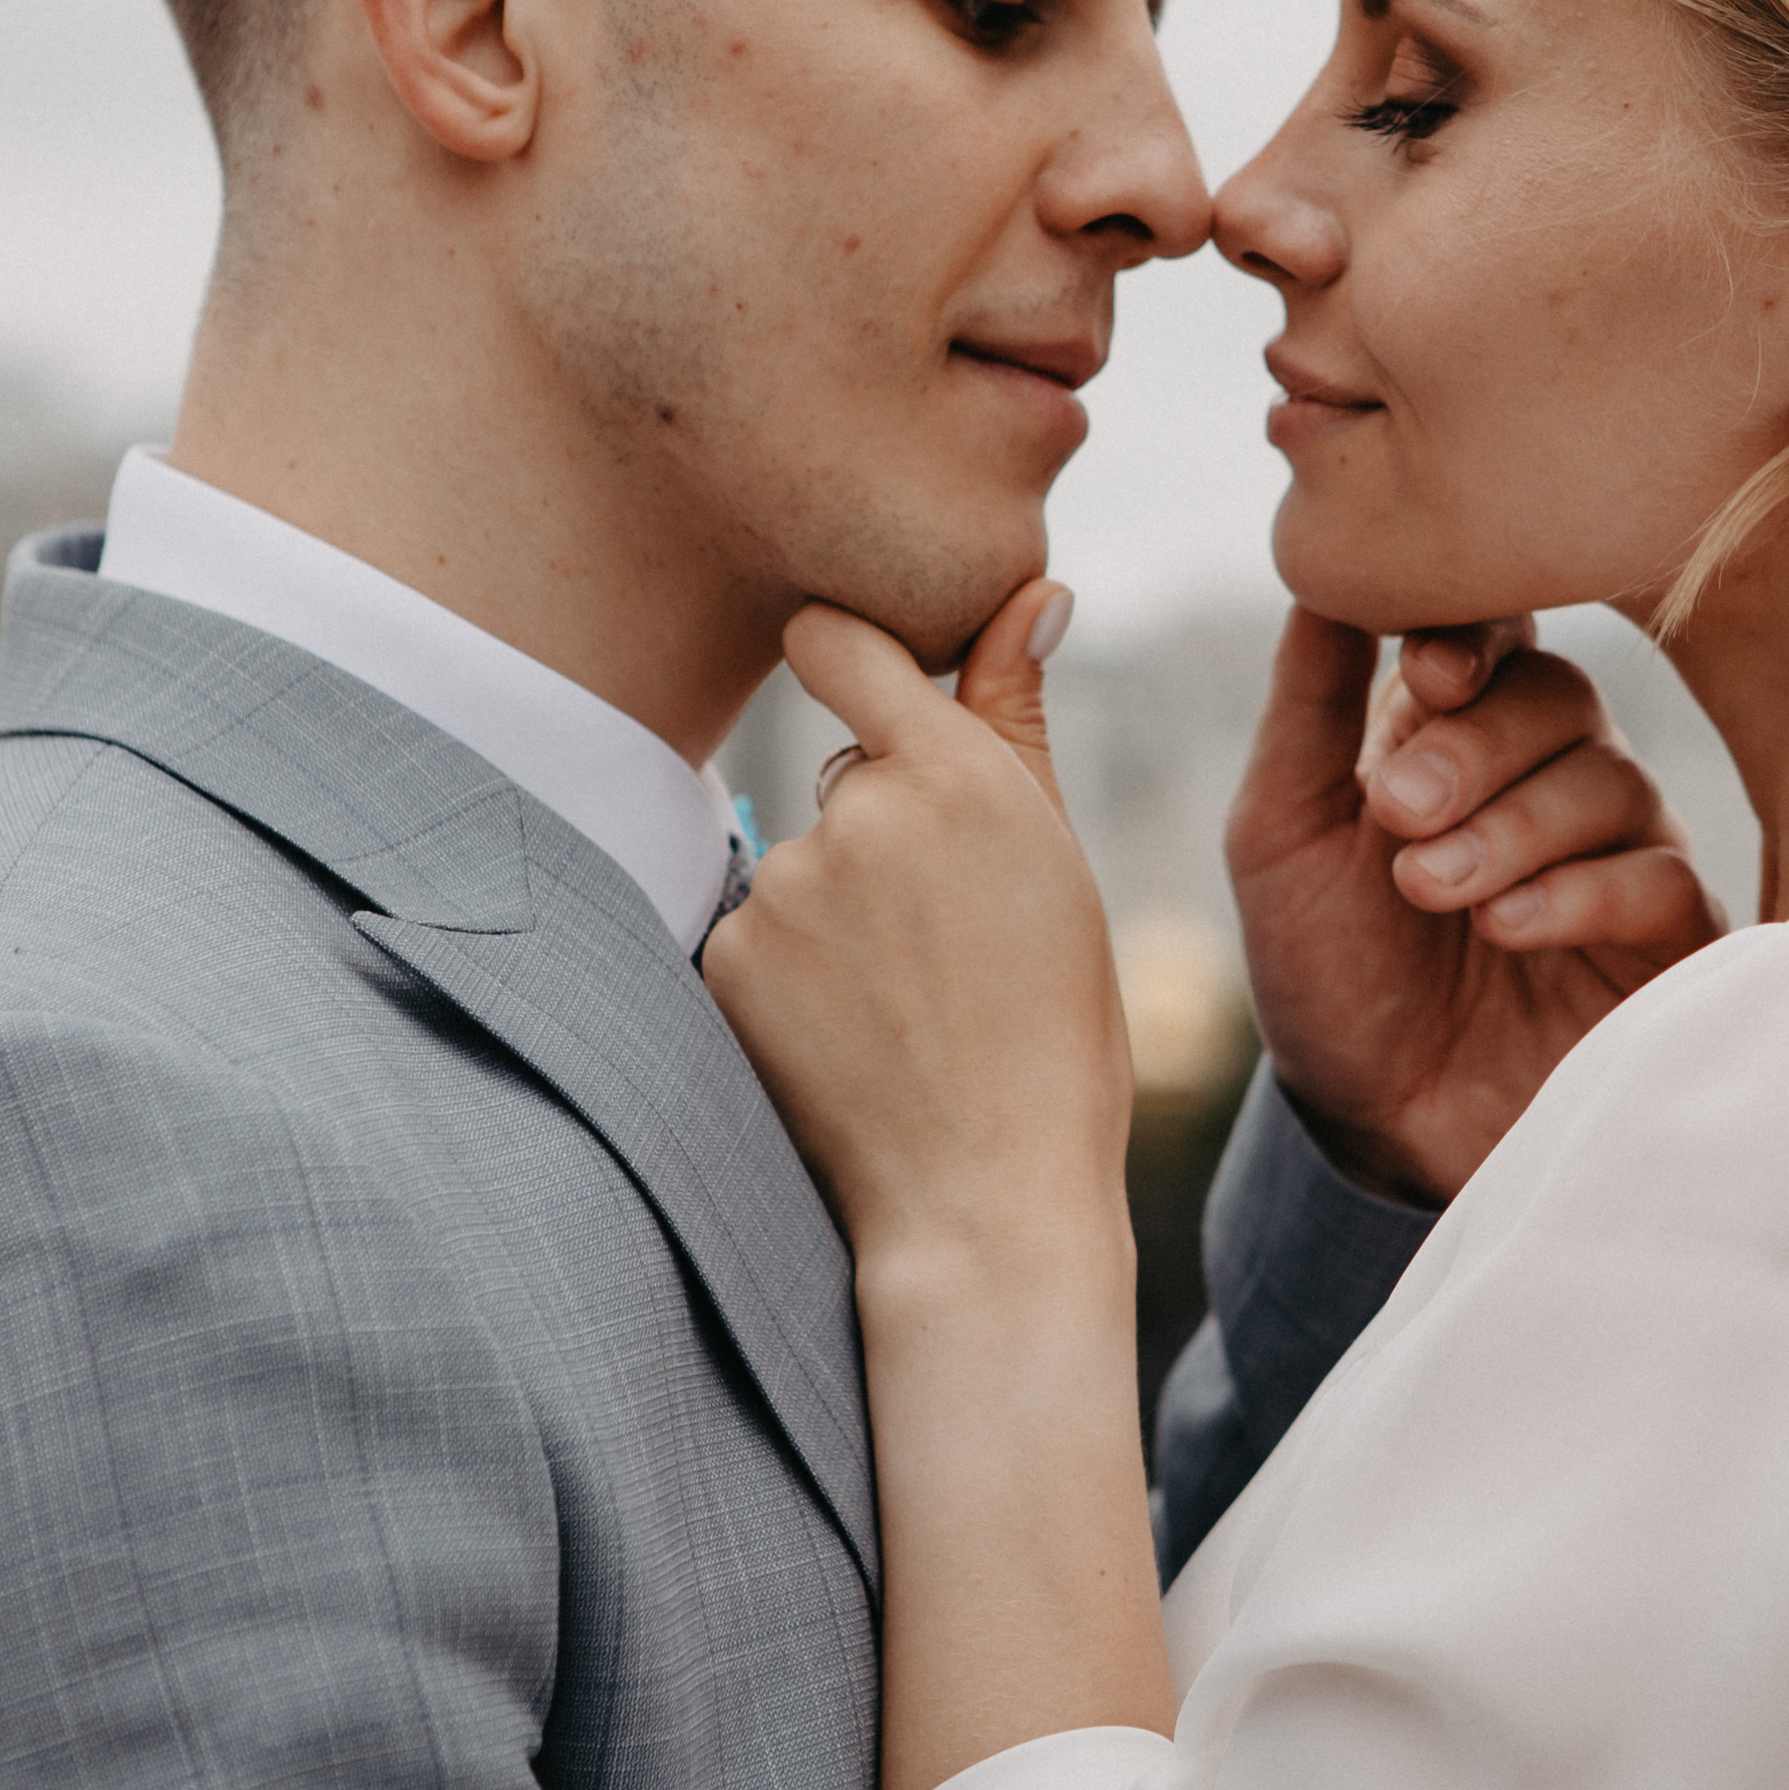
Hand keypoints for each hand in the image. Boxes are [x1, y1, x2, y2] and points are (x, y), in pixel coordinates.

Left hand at [705, 580, 1168, 1789]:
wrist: (983, 1200)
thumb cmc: (1052, 1035)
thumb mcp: (1060, 865)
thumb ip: (1017, 714)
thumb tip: (1036, 589)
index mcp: (963, 777)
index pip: (842, 644)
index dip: (844, 657)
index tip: (852, 673)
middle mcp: (864, 814)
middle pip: (850, 772)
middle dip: (887, 824)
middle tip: (952, 935)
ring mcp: (787, 889)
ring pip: (806, 858)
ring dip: (842, 907)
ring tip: (908, 1002)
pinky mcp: (729, 959)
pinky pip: (755, 931)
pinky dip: (791, 970)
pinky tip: (851, 1035)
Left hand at [1227, 609, 1726, 1204]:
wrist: (1377, 1130)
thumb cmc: (1329, 978)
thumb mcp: (1284, 832)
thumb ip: (1310, 702)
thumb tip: (1323, 565)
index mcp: (1459, 733)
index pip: (1499, 631)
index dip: (1476, 634)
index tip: (1430, 675)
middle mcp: (1551, 778)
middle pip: (1561, 695)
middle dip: (1475, 746)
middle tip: (1400, 813)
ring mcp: (1618, 855)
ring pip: (1612, 780)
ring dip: (1511, 828)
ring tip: (1433, 891)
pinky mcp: (1668, 944)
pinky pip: (1659, 879)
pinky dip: (1577, 893)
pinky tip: (1507, 928)